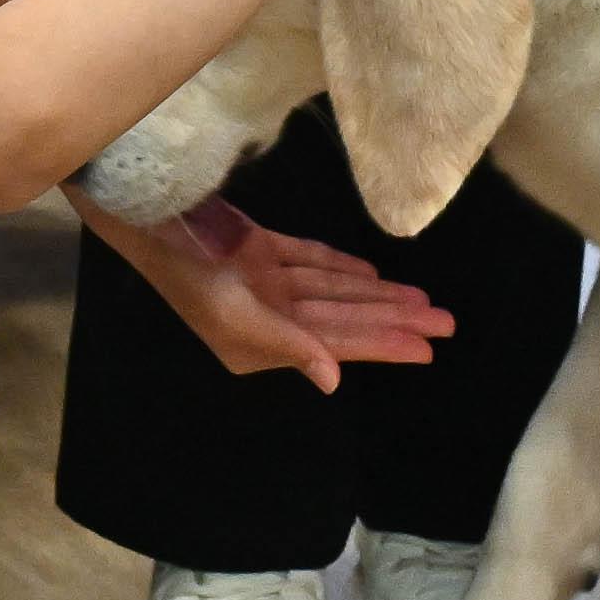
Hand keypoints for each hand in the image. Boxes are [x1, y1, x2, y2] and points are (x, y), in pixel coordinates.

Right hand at [82, 196, 452, 391]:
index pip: (338, 344)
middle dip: (395, 320)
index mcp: (262, 343)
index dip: (385, 344)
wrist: (152, 220)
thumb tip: (334, 378)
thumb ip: (290, 346)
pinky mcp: (260, 251)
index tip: (428, 348)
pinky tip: (374, 276)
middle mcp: (268, 317)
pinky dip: (343, 268)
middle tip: (447, 323)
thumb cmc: (192, 274)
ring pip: (336, 291)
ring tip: (423, 301)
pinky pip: (312, 263)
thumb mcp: (237, 317)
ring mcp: (264, 283)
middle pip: (345, 319)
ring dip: (378, 295)